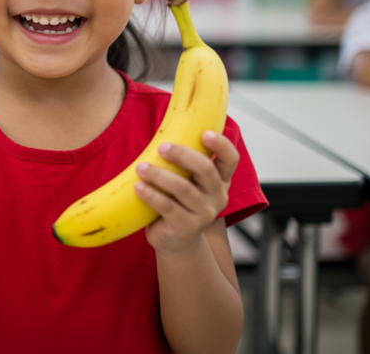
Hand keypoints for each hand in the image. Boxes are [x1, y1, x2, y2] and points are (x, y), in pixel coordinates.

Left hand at [134, 131, 237, 255]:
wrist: (176, 240)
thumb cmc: (178, 202)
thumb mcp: (187, 180)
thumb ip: (184, 162)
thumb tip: (165, 129)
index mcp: (220, 181)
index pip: (230, 160)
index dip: (222, 145)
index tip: (204, 133)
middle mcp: (218, 196)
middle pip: (206, 170)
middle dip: (183, 155)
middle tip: (162, 147)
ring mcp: (204, 214)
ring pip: (184, 189)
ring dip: (160, 175)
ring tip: (141, 167)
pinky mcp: (187, 227)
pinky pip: (169, 208)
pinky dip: (152, 195)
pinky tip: (139, 187)